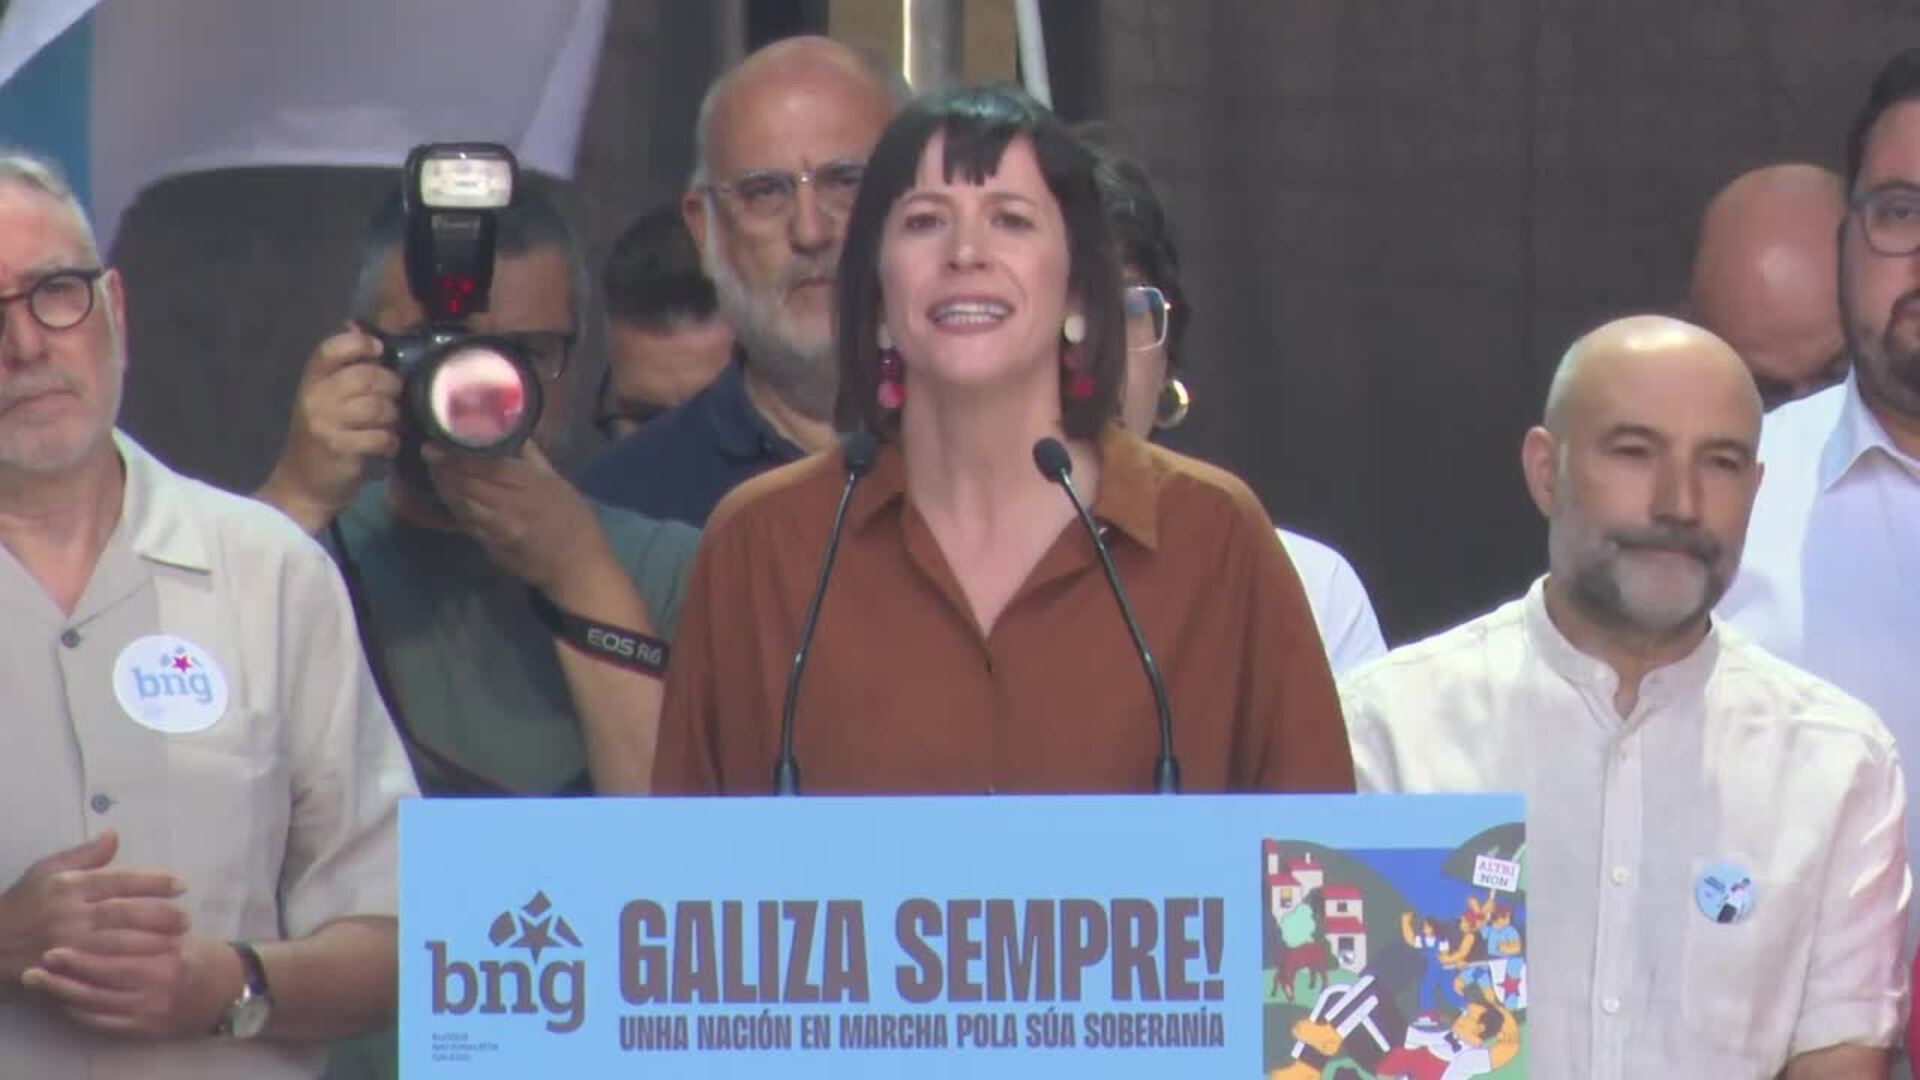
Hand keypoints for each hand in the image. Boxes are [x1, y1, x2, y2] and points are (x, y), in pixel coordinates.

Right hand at [0, 832, 188, 986]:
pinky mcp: (64, 969)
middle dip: (160, 915)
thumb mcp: (47, 870)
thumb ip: (84, 855)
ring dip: (151, 942)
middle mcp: (70, 914)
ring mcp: (67, 944)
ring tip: (178, 941)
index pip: (119, 881)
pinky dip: (128, 966)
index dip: (154, 882)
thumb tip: (114, 835)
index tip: (181, 885)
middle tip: (186, 918)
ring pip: (116, 943)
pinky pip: (102, 969)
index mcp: (69, 886)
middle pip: (123, 913)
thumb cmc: (23, 902)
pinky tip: (149, 965)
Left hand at [24, 933, 237, 1039]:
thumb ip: (148, 923)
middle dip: (69, 970)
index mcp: (170, 952)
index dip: (86, 947)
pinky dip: (81, 1014)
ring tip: (40, 984)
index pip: (121, 948)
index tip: (57, 942)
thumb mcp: (182, 932)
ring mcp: (153, 1008)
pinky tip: (65, 1004)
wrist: (233, 992)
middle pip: (105, 976)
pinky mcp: (148, 1028)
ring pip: (100, 1002)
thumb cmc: (204, 956)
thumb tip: (109, 907)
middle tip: (41, 961)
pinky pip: (106, 1023)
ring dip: (66, 993)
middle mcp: (161, 981)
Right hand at [258, 326, 399, 532]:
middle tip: (393, 401)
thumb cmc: (321, 440)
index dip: (361, 343)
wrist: (301, 486)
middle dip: (391, 387)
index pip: (332, 349)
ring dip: (393, 418)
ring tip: (388, 427)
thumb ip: (347, 374)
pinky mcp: (340, 447)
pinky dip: (390, 443)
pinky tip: (385, 448)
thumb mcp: (325, 401)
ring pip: (379, 406)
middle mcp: (315, 397)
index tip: (380, 351)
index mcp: (311, 381)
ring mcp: (326, 422)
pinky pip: (382, 436)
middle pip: (367, 376)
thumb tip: (377, 340)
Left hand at [422, 440, 612, 593]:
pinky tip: (447, 496)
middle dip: (444, 468)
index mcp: (532, 485)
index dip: (457, 454)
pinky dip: (454, 508)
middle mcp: (513, 506)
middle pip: (469, 484)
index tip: (437, 442)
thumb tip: (511, 430)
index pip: (487, 465)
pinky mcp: (493, 547)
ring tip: (434, 471)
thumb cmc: (574, 521)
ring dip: (444, 487)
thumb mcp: (558, 482)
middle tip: (429, 453)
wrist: (577, 566)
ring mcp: (500, 529)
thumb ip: (532, 457)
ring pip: (462, 504)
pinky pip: (467, 524)